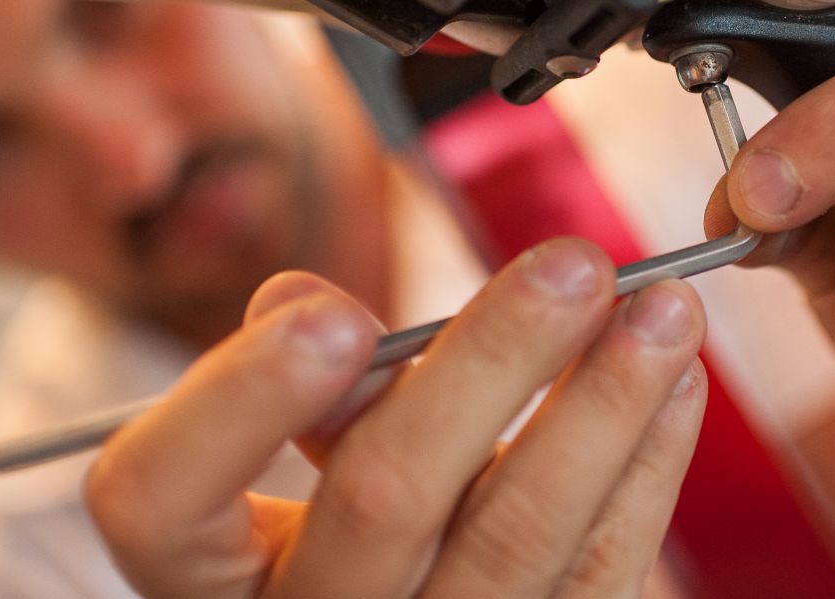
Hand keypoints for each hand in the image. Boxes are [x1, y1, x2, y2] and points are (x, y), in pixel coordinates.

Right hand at [85, 238, 706, 598]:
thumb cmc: (336, 548)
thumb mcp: (278, 488)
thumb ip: (291, 393)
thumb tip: (300, 299)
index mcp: (211, 578)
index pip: (159, 497)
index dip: (239, 400)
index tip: (336, 314)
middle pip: (382, 498)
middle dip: (491, 363)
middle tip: (575, 267)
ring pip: (518, 538)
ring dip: (604, 407)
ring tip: (664, 312)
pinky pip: (599, 572)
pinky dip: (646, 468)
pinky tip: (675, 386)